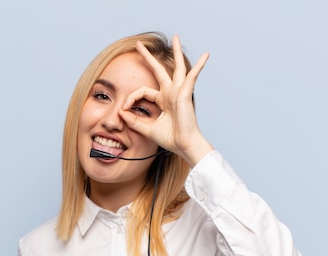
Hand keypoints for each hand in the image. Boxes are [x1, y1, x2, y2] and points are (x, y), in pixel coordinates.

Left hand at [119, 35, 213, 166]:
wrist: (183, 145)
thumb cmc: (169, 138)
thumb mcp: (146, 128)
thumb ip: (133, 120)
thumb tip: (121, 111)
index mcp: (162, 101)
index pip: (143, 91)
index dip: (131, 98)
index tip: (124, 108)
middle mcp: (171, 94)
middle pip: (159, 70)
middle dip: (148, 58)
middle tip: (139, 45)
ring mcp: (179, 92)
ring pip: (178, 67)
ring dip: (177, 52)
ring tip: (176, 37)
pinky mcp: (186, 93)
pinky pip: (192, 76)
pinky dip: (199, 66)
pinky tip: (206, 55)